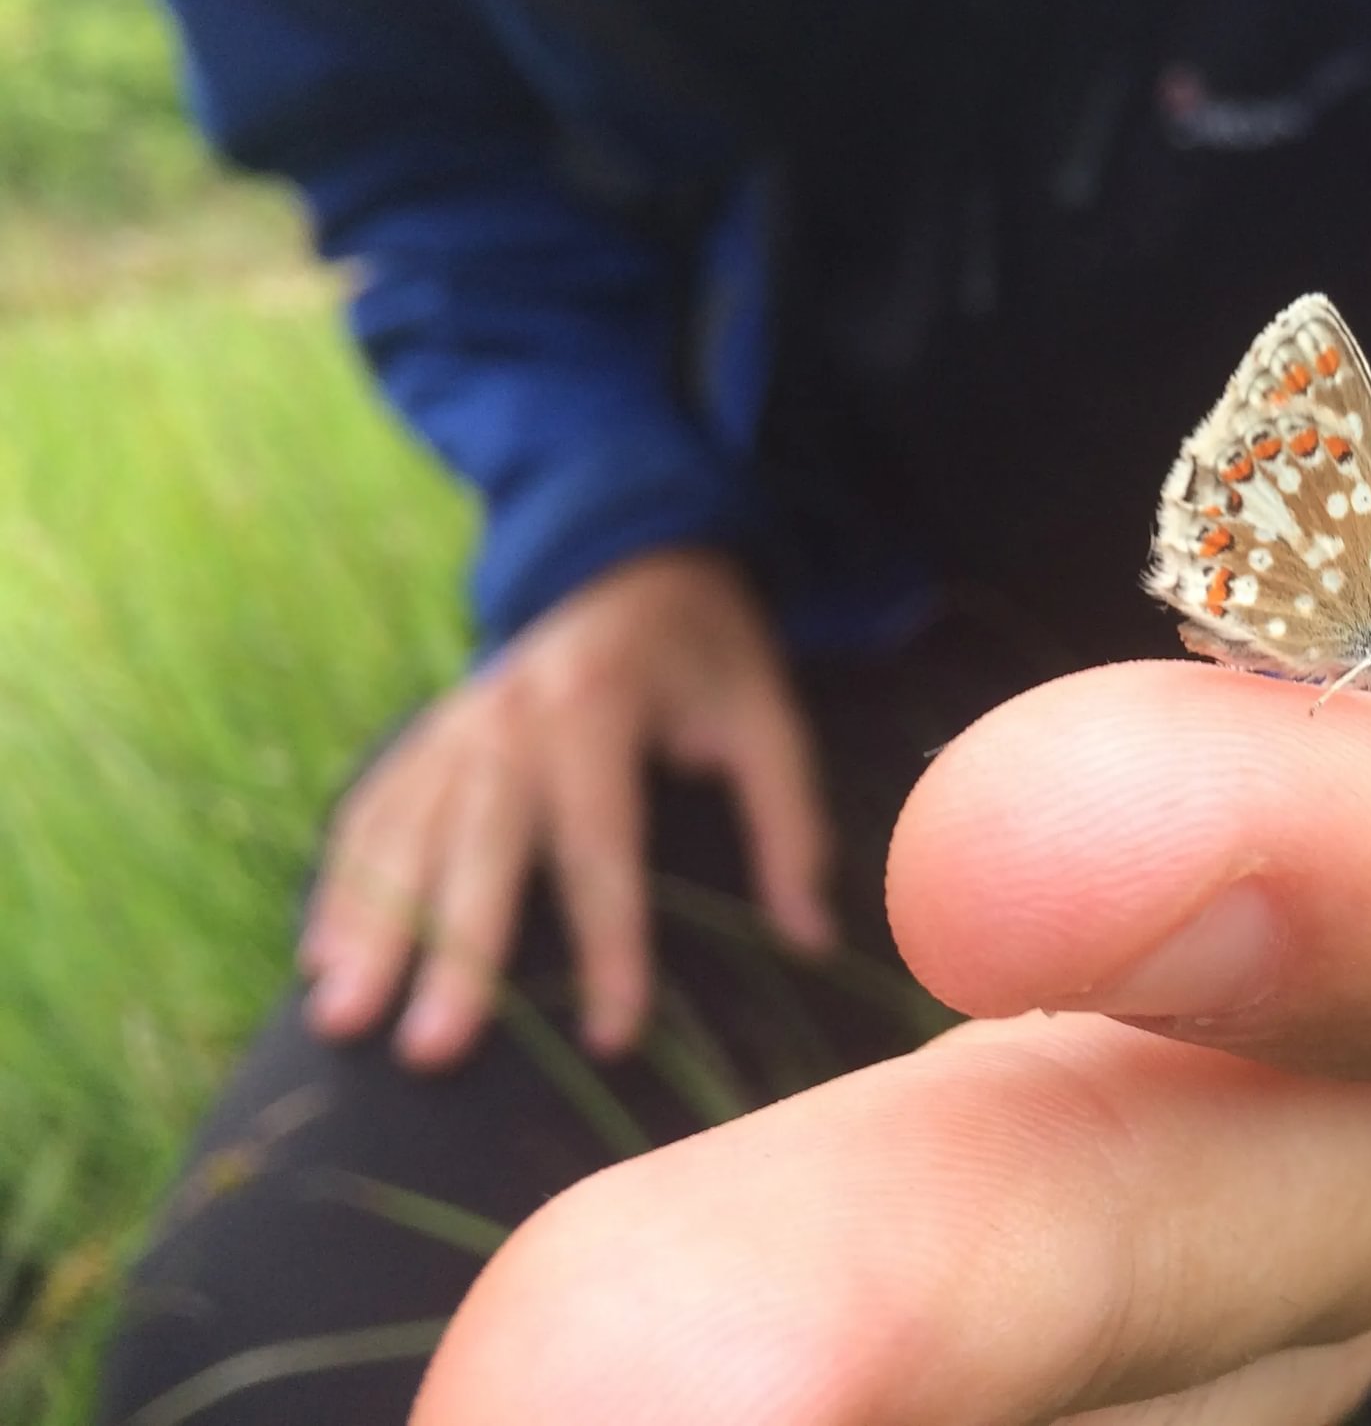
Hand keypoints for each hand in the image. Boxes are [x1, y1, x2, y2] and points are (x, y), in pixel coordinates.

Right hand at [300, 547, 834, 1068]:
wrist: (636, 558)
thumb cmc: (708, 655)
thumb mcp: (768, 716)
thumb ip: (789, 823)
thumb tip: (813, 939)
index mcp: (598, 705)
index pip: (601, 844)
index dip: (609, 943)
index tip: (611, 1035)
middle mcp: (509, 714)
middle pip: (478, 848)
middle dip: (452, 953)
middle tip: (429, 1052)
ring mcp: (454, 723)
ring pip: (402, 836)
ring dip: (370, 930)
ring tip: (341, 1021)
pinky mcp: (426, 736)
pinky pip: (370, 813)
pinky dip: (341, 885)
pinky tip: (318, 959)